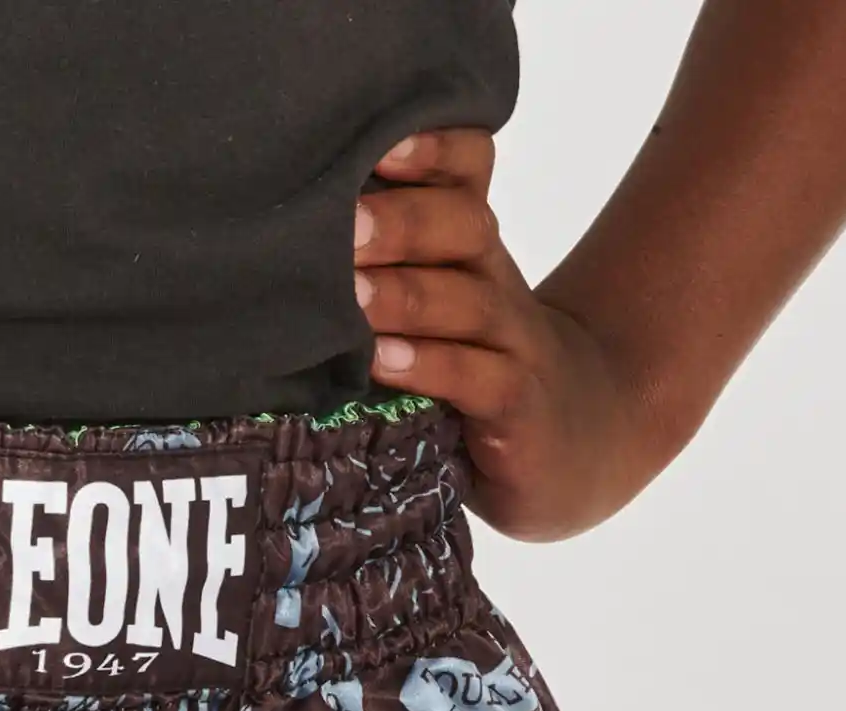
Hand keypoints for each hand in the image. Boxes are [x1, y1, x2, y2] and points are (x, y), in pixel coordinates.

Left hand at [354, 129, 675, 540]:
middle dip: (403, 220)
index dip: (434, 148)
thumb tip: (275, 243)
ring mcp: (511, 341)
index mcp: (468, 245)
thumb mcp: (430, 305)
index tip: (377, 144)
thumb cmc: (471, 361)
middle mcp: (494, 279)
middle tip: (344, 223)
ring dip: (405, 294)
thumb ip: (376, 268)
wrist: (571, 432)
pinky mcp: (515, 404)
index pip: (467, 172)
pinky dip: (429, 366)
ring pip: (467, 302)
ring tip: (351, 293)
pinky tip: (382, 362)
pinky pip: (477, 377)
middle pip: (464, 227)